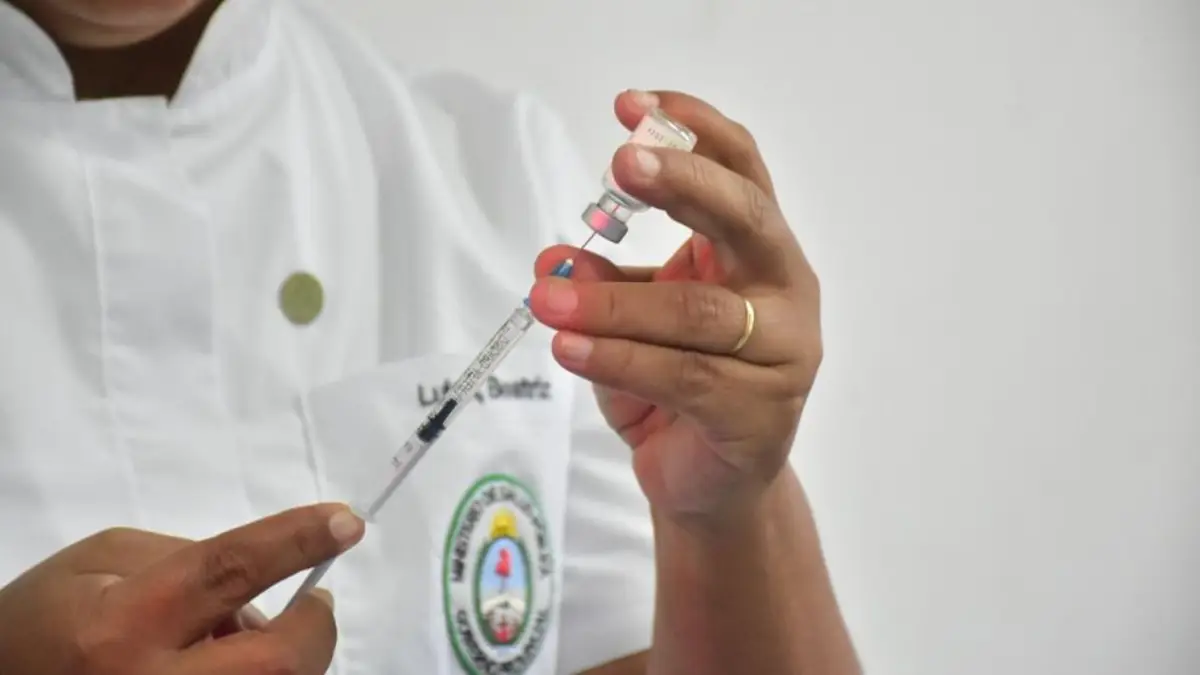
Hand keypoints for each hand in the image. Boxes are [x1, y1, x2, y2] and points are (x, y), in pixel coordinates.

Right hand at [0, 504, 364, 673]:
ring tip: (244, 640)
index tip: (347, 523)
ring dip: (285, 661)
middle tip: (314, 604)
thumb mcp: (101, 561)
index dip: (295, 541)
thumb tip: (264, 584)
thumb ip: (189, 558)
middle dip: (314, 630)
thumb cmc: (49, 618)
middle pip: (275, 665)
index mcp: (121, 624)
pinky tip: (228, 665)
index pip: (228, 571)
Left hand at [528, 89, 821, 525]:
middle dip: (684, 185)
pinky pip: (682, 375)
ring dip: (614, 301)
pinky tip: (569, 347)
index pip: (741, 169)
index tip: (632, 108)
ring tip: (547, 298)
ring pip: (697, 312)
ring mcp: (781, 353)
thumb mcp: (632, 321)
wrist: (707, 482)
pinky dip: (618, 358)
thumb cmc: (677, 386)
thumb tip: (556, 260)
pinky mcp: (758, 412)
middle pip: (746, 219)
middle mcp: (784, 290)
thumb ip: (606, 282)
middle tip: (622, 164)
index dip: (693, 131)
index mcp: (759, 250)